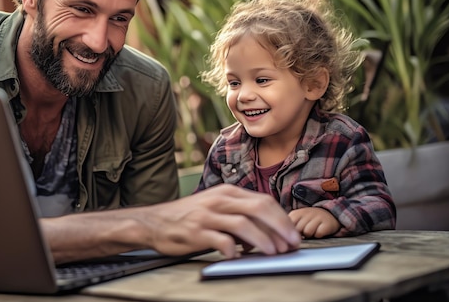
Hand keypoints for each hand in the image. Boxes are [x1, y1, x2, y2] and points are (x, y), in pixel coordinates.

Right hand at [144, 184, 300, 257]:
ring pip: (243, 223)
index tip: (293, 235)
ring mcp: (207, 215)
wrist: (155, 221)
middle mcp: (219, 200)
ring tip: (273, 252)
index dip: (282, 218)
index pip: (263, 201)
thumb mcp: (217, 207)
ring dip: (262, 239)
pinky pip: (221, 240)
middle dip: (279, 227)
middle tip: (291, 244)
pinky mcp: (196, 232)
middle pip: (258, 208)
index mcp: (227, 192)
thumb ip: (240, 215)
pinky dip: (233, 249)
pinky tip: (237, 257)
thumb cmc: (189, 216)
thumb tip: (268, 234)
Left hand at [288, 207, 339, 237]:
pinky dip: (319, 235)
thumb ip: (289, 228)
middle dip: (301, 234)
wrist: (328, 214)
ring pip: (308, 232)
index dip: (291, 233)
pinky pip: (318, 234)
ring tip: (313, 231)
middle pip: (298, 230)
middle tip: (305, 232)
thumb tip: (285, 239)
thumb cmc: (309, 221)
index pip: (288, 226)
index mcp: (296, 214)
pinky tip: (319, 231)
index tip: (295, 234)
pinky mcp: (326, 223)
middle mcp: (306, 213)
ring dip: (310, 235)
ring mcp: (317, 217)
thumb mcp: (296, 221)